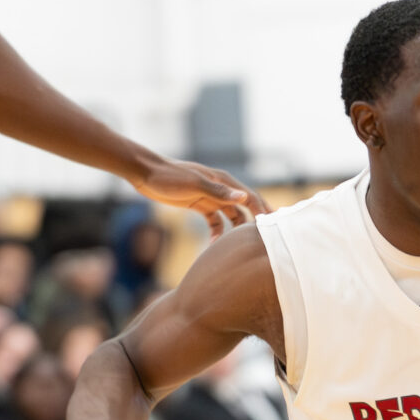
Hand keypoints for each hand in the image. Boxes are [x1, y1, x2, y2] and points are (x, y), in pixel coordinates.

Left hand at [135, 157, 268, 235]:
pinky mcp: (199, 205)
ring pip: (231, 216)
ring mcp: (210, 197)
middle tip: (266, 239)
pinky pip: (215, 221)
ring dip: (235, 230)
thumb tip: (244, 197)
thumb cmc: (169, 177)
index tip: (274, 225)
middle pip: (244, 207)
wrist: (146, 174)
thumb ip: (219, 192)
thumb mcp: (195, 184)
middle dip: (255, 221)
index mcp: (223, 181)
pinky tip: (215, 244)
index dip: (262, 210)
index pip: (249, 197)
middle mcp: (220, 189)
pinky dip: (218, 232)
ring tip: (239, 246)